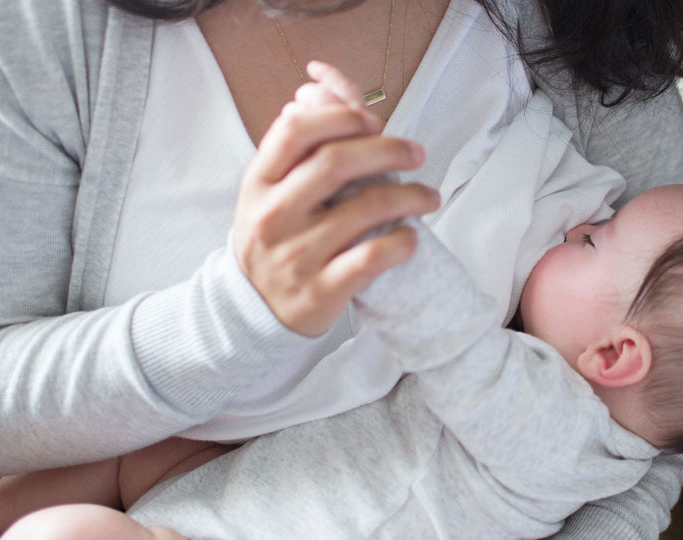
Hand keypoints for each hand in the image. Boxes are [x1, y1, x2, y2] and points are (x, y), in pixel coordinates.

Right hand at [232, 62, 439, 336]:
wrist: (254, 312)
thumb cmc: (273, 241)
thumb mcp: (267, 194)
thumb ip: (294, 153)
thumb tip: (320, 95)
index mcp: (259, 183)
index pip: (296, 130)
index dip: (341, 116)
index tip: (374, 121)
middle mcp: (274, 215)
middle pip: (336, 161)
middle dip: (388, 150)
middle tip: (417, 153)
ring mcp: (297, 254)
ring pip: (366, 208)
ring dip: (410, 196)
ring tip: (429, 197)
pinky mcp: (322, 290)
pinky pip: (372, 258)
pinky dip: (402, 243)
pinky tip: (412, 237)